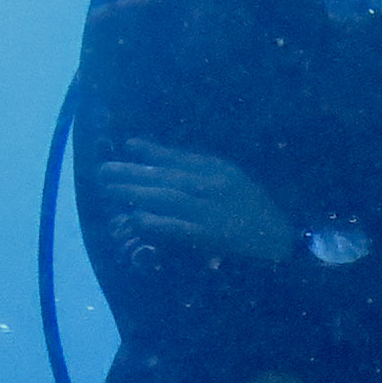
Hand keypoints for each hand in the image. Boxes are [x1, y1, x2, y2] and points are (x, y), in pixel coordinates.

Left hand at [95, 141, 289, 262]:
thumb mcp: (229, 174)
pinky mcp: (206, 236)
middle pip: (164, 177)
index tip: (126, 146)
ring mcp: (207, 212)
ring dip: (136, 193)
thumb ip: (198, 164)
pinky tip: (135, 218)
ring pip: (165, 198)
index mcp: (216, 170)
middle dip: (132, 173)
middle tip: (103, 171)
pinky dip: (155, 222)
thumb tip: (161, 155)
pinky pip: (176, 228)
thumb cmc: (251, 204)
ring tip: (110, 189)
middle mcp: (209, 187)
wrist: (278, 236)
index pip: (177, 159)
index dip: (150, 152)